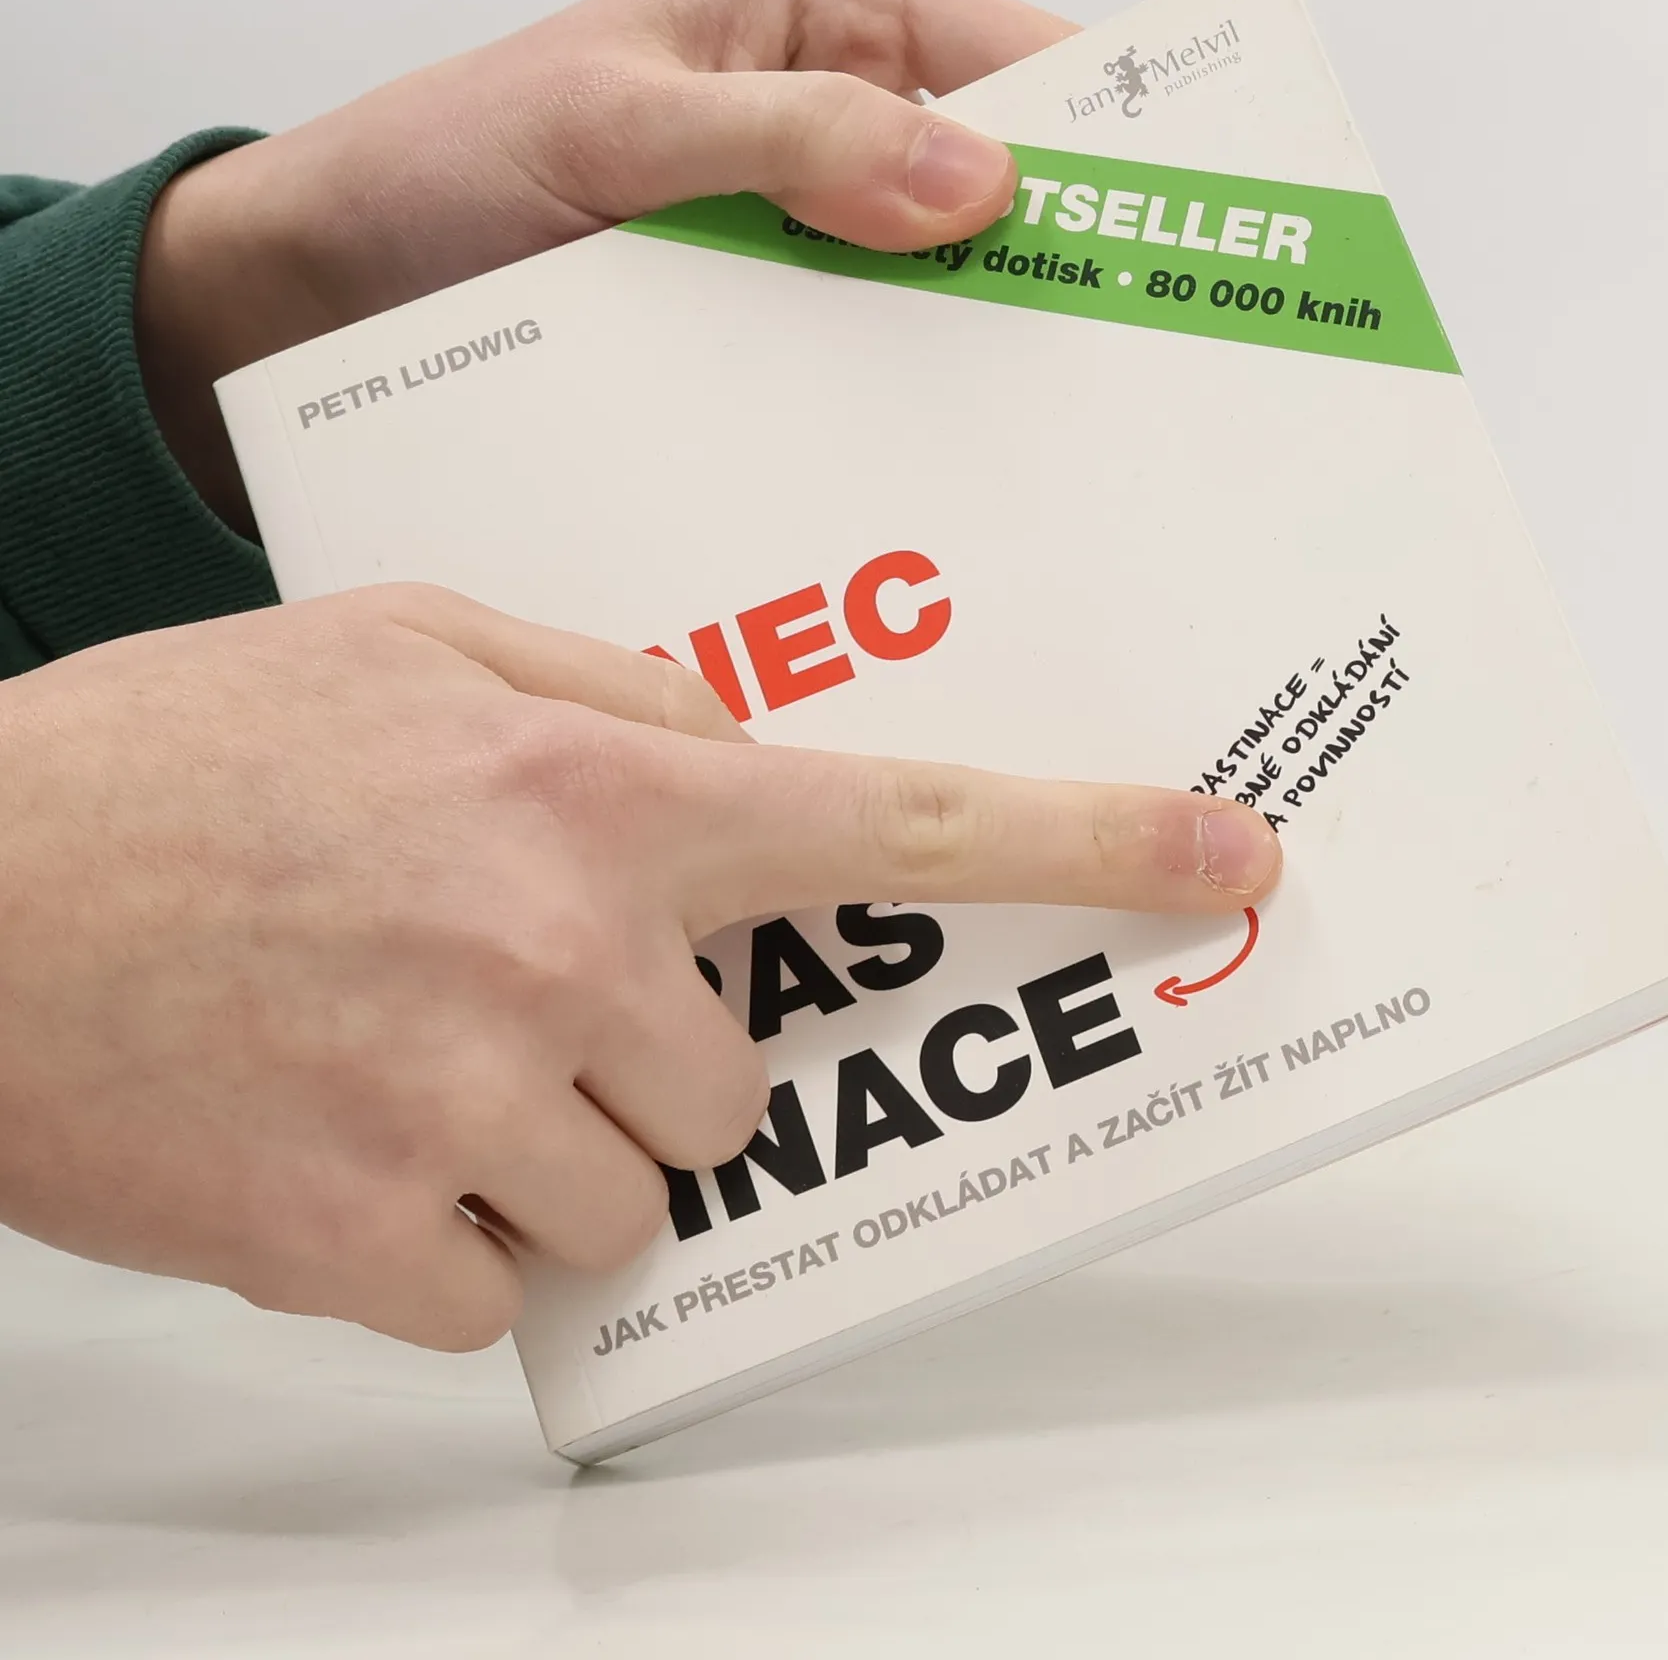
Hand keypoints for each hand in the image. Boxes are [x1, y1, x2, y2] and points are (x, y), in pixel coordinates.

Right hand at [0, 589, 1278, 1349]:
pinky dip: (447, 1226)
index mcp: (598, 793)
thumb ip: (618, 696)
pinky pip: (507, 1285)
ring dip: (554, 1138)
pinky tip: (342, 1122)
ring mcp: (470, 1110)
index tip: (1224, 857)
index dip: (1088, 838)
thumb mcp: (418, 647)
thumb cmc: (179, 758)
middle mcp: (565, 955)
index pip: (903, 816)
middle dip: (662, 1046)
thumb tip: (746, 755)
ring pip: (642, 1188)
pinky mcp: (367, 1247)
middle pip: (744, 1076)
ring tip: (405, 1041)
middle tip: (511, 981)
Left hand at [135, 0, 1072, 533]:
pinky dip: (905, 398)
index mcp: (826, 3)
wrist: (333, 285)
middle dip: (1066, 272)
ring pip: (947, 280)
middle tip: (1143, 384)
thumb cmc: (450, 163)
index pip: (1023, 63)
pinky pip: (874, 347)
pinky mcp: (773, 310)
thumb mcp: (617, 125)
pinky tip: (935, 467)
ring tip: (1059, 449)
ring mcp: (809, 219)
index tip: (1193, 244)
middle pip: (1005, 186)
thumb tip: (977, 185)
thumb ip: (791, 138)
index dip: (1117, 147)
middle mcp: (838, 104)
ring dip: (985, 354)